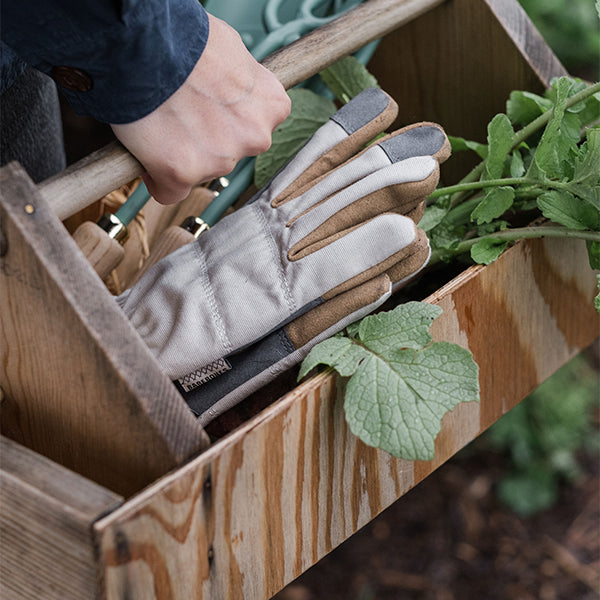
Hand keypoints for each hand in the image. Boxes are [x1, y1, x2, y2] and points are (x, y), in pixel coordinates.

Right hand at [111, 14, 290, 203]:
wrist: (141, 41)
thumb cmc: (180, 36)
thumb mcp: (231, 51)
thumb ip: (240, 85)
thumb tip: (229, 92)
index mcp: (271, 106)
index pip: (253, 128)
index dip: (226, 119)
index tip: (208, 111)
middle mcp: (254, 137)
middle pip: (227, 152)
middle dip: (206, 140)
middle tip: (179, 113)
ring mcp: (221, 159)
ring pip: (200, 170)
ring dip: (181, 156)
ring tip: (158, 120)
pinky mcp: (183, 174)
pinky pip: (169, 191)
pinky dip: (157, 177)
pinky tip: (146, 153)